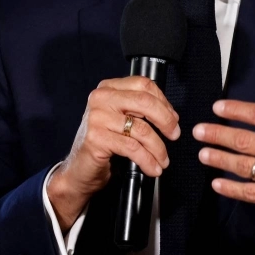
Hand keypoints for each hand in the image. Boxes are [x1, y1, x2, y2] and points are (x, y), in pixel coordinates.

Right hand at [48, 76, 181, 230]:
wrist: (79, 169)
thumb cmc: (103, 144)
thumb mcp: (120, 119)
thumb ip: (139, 110)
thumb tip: (170, 114)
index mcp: (108, 88)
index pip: (143, 85)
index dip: (163, 101)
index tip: (173, 118)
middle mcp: (100, 98)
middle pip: (145, 102)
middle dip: (165, 121)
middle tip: (174, 136)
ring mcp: (97, 117)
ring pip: (141, 129)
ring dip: (158, 148)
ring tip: (163, 160)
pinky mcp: (97, 138)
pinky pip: (132, 148)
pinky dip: (147, 160)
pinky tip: (152, 168)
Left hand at [192, 62, 254, 227]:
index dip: (237, 110)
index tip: (218, 107)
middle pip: (246, 140)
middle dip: (218, 134)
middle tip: (198, 130)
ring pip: (246, 166)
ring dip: (221, 159)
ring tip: (202, 154)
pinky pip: (254, 193)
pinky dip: (234, 189)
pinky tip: (217, 184)